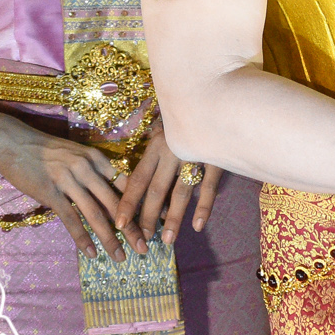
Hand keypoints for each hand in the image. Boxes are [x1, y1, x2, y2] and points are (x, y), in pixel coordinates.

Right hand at [0, 110, 141, 258]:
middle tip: (144, 247)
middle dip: (132, 228)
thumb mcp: (77, 154)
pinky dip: (82, 238)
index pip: (127, 184)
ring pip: (96, 214)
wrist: (12, 140)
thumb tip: (112, 192)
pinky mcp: (50, 192)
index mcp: (97, 158)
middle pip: (116, 202)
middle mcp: (87, 168)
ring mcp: (69, 180)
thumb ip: (95, 171)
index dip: (142, 204)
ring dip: (110, 238)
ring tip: (120, 257)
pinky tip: (91, 253)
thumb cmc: (45, 149)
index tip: (157, 221)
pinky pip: (71, 219)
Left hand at [116, 121, 220, 246]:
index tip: (118, 224)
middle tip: (142, 239)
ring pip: (180, 192)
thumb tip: (141, 158)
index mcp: (157, 145)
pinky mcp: (216, 158)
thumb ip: (155, 142)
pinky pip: (209, 186)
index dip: (127, 202)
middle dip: (148, 217)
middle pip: (156, 190)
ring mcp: (195, 155)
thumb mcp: (166, 124)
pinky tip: (197, 225)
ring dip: (173, 218)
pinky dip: (203, 206)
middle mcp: (173, 151)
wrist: (216, 94)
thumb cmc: (189, 111)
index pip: (138, 179)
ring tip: (167, 240)